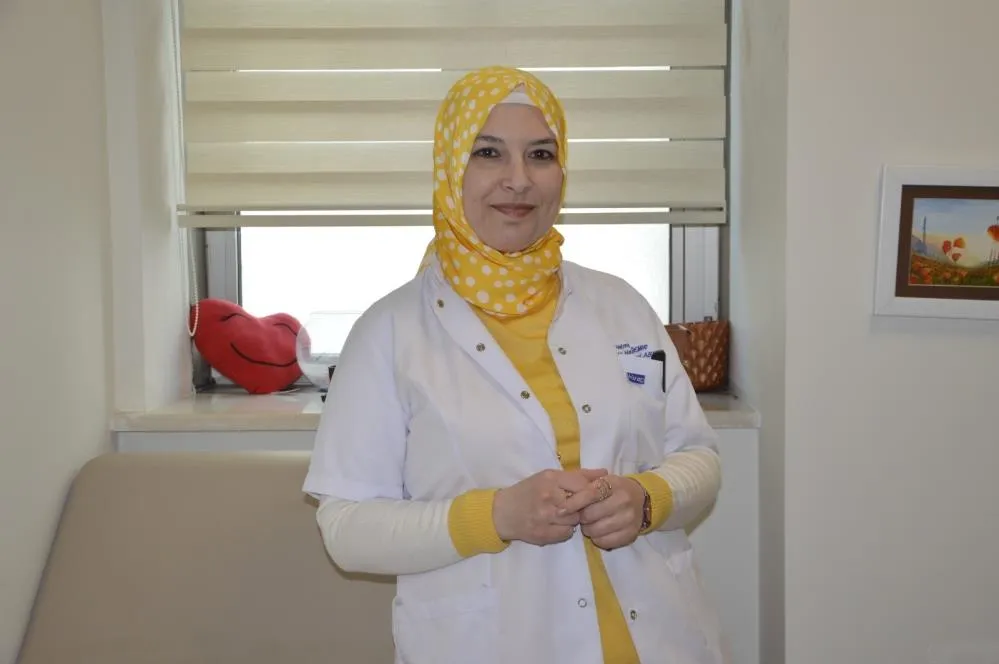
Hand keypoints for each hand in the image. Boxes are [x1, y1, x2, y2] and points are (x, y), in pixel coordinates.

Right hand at [493, 468, 607, 545]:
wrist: (503, 512)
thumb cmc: (528, 491)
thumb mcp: (549, 476)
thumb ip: (578, 475)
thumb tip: (605, 473)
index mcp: (550, 479)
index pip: (582, 484)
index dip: (592, 490)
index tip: (593, 493)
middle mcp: (548, 497)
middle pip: (582, 504)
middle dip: (585, 506)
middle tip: (583, 506)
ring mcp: (545, 517)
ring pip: (576, 521)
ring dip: (575, 519)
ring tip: (565, 514)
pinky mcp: (543, 535)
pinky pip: (567, 533)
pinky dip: (566, 530)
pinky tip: (557, 524)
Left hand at [562, 475, 646, 550]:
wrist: (641, 499)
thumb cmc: (614, 489)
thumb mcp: (601, 480)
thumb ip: (582, 484)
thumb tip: (564, 498)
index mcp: (614, 484)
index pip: (590, 494)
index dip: (574, 503)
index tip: (561, 510)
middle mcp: (623, 500)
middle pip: (590, 514)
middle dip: (581, 517)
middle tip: (581, 515)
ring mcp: (629, 519)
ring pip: (596, 530)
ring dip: (588, 529)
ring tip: (590, 523)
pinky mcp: (630, 535)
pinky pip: (605, 542)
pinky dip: (598, 539)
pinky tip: (599, 532)